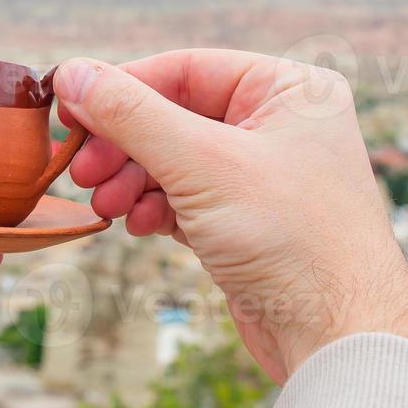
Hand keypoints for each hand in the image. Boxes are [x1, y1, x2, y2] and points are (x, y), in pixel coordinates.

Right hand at [54, 49, 407, 383]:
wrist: (339, 337)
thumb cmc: (293, 239)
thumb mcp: (202, 164)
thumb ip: (131, 115)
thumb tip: (72, 73)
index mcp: (291, 90)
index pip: (186, 69)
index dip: (122, 89)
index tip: (68, 111)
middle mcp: (283, 125)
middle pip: (176, 115)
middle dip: (124, 145)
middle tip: (82, 171)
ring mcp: (266, 176)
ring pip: (176, 160)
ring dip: (133, 180)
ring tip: (107, 205)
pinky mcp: (250, 221)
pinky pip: (188, 197)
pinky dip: (157, 208)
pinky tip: (142, 226)